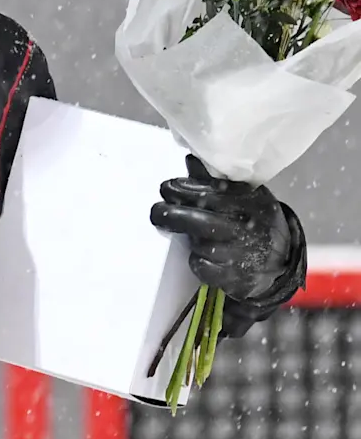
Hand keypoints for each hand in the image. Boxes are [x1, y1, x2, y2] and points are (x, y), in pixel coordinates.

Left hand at [152, 156, 300, 303]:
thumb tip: (190, 161)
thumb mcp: (246, 197)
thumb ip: (216, 182)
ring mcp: (242, 255)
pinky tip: (203, 254)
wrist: (282, 261)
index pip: (215, 194)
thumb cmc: (256, 222)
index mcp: (253, 203)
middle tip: (157, 211)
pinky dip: (197, 260)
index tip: (167, 187)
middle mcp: (249, 228)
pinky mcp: (234, 277)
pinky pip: (202, 267)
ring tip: (192, 234)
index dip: (186, 190)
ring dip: (190, 238)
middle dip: (174, 215)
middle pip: (202, 221)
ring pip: (201, 245)